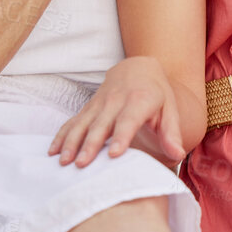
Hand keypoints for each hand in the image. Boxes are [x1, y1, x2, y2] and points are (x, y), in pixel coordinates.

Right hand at [50, 55, 182, 167]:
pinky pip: (73, 122)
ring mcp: (99, 104)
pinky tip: (52, 152)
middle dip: (90, 144)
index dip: (121, 137)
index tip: (113, 155)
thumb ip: (172, 133)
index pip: (128, 121)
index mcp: (139, 101)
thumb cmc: (157, 94)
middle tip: (82, 164)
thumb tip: (178, 154)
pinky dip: (62, 136)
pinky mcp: (88, 108)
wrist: (137, 67)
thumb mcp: (170, 109)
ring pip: (83, 123)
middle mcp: (116, 101)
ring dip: (72, 142)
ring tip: (64, 161)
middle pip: (101, 125)